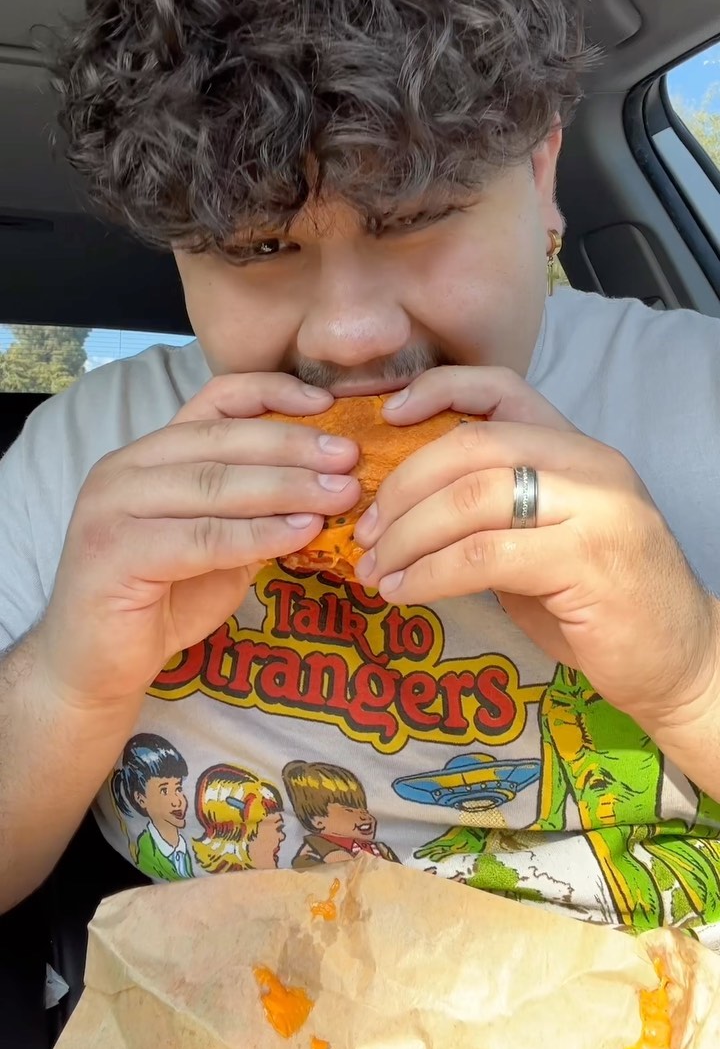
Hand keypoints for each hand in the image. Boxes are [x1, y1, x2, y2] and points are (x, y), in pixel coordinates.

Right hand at [39, 375, 358, 708]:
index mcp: (151, 453)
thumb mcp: (222, 543)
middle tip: (350, 458)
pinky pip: (201, 537)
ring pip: (214, 484)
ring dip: (286, 487)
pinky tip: (301, 533)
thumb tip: (331, 482)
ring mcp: (112, 506)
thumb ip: (257, 509)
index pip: (214, 400)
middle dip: (294, 447)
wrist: (96, 666)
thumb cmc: (164, 599)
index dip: (272, 394)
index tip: (328, 404)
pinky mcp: (112, 552)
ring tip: (340, 494)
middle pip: (222, 440)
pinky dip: (257, 534)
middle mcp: (125, 467)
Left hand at [353, 366, 719, 728]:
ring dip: (407, 537)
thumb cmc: (598, 601)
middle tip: (364, 529)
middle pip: (472, 446)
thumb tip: (399, 502)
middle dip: (402, 486)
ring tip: (376, 568)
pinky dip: (430, 573)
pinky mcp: (587, 561)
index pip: (502, 388)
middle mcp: (590, 465)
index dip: (439, 390)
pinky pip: (484, 556)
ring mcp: (594, 509)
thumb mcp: (543, 536)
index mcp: (577, 448)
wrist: (677, 660)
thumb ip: (491, 506)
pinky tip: (406, 592)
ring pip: (471, 500)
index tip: (386, 418)